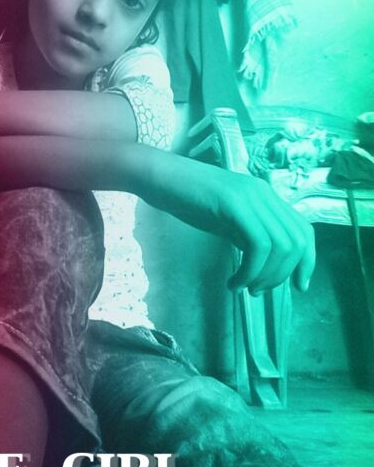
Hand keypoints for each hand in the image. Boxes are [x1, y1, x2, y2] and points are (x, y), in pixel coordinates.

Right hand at [145, 157, 314, 294]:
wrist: (159, 177)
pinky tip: (233, 281)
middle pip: (297, 241)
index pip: (303, 230)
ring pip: (280, 246)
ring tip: (244, 287)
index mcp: (265, 196)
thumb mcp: (225, 219)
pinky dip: (250, 271)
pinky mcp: (234, 204)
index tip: (298, 286)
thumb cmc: (186, 198)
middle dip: (282, 274)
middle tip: (257, 289)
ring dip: (265, 276)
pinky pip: (258, 245)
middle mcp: (264, 194)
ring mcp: (250, 197)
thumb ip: (247, 235)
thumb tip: (265, 265)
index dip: (307, 262)